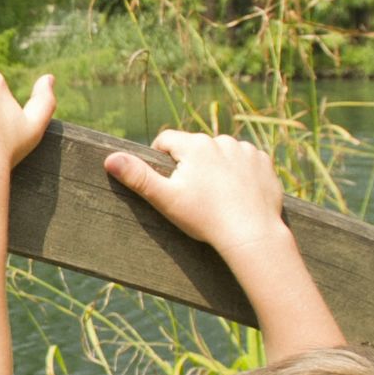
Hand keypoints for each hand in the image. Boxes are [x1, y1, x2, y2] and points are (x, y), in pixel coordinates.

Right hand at [107, 130, 287, 251]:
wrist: (252, 234)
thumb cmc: (205, 218)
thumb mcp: (165, 199)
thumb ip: (138, 177)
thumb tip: (110, 158)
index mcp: (195, 145)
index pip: (166, 141)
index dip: (160, 160)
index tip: (166, 183)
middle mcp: (221, 139)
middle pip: (195, 148)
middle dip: (190, 166)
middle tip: (193, 197)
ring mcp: (245, 150)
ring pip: (221, 154)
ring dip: (216, 168)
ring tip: (217, 198)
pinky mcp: (264, 162)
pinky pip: (245, 162)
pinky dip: (240, 174)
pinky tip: (238, 195)